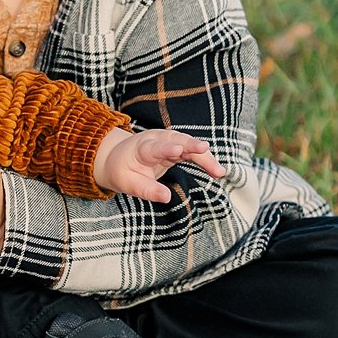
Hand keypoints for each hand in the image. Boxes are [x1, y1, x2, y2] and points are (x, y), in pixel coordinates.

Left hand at [93, 127, 226, 202]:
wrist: (118, 158)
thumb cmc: (122, 171)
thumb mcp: (127, 184)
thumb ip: (147, 190)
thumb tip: (166, 197)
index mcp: (142, 148)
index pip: (155, 147)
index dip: (166, 148)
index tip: (178, 150)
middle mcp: (157, 140)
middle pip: (177, 140)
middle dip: (191, 145)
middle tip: (206, 149)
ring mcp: (168, 141)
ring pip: (189, 145)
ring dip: (204, 156)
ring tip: (219, 171)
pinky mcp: (177, 147)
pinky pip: (193, 152)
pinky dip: (205, 160)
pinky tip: (217, 170)